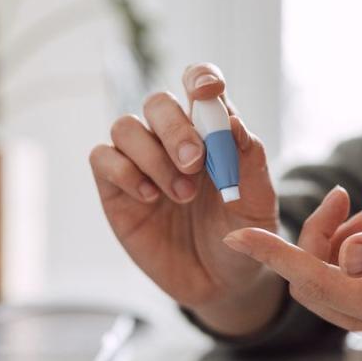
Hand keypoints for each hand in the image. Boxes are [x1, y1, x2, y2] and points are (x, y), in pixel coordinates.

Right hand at [90, 63, 284, 334]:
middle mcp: (173, 140)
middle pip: (158, 102)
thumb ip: (250, 161)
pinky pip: (103, 158)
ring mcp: (142, 163)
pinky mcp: (117, 189)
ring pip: (127, 127)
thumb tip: (233, 121)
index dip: (200, 79)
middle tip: (195, 163)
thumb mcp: (258, 202)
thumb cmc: (242, 233)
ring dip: (154, 157)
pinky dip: (124, 171)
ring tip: (181, 194)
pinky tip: (151, 197)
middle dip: (175, 128)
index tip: (207, 90)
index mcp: (212, 132)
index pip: (199, 86)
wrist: (222, 282)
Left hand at [222, 195, 361, 338]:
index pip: (321, 285)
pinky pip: (343, 286)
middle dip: (311, 241)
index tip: (240, 235)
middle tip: (342, 200)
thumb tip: (346, 256)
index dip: (279, 257)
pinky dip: (342, 254)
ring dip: (329, 245)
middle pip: (316, 288)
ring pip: (326, 286)